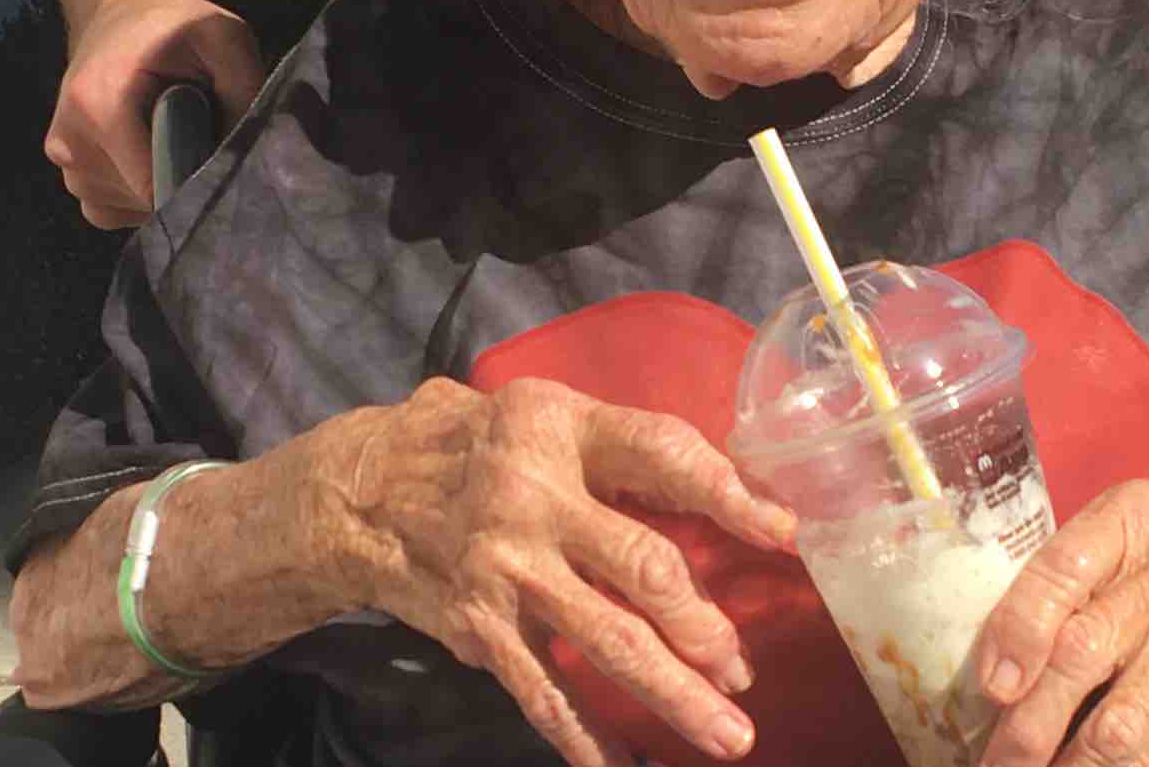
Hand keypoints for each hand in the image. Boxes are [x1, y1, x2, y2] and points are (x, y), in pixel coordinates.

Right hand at [47, 0, 263, 226]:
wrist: (123, 7)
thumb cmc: (176, 24)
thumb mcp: (223, 36)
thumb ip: (243, 88)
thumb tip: (251, 155)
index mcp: (101, 106)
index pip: (154, 186)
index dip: (195, 183)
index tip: (217, 159)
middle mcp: (69, 140)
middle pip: (140, 200)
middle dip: (179, 181)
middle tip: (198, 136)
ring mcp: (62, 157)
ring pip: (122, 207)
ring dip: (155, 189)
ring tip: (170, 138)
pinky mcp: (64, 164)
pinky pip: (103, 206)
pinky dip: (132, 193)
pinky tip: (150, 153)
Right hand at [330, 377, 795, 766]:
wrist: (365, 491)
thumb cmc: (485, 446)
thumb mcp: (549, 415)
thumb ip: (625, 449)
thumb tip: (736, 493)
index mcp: (562, 427)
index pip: (662, 451)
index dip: (728, 492)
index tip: (783, 533)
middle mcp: (535, 496)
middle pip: (644, 567)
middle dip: (705, 629)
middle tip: (743, 670)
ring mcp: (506, 567)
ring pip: (608, 641)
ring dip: (675, 694)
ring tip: (728, 735)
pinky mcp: (480, 626)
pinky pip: (544, 691)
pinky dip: (585, 737)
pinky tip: (623, 765)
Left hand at [974, 479, 1148, 766]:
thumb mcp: (1129, 550)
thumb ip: (1066, 579)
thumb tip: (980, 652)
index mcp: (1136, 522)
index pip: (1065, 566)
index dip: (1020, 625)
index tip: (992, 681)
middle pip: (1082, 652)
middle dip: (1027, 718)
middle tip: (990, 756)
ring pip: (1112, 726)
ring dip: (1058, 765)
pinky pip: (1140, 761)